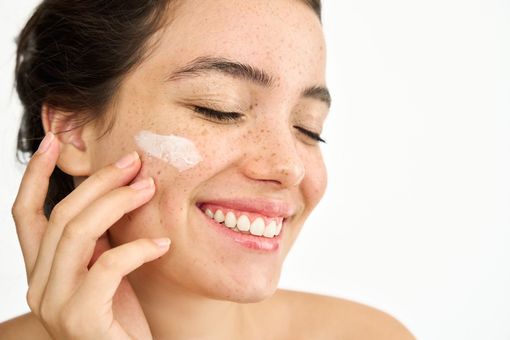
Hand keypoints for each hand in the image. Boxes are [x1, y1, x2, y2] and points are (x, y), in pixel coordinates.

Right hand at [11, 132, 170, 339]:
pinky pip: (107, 265)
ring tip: (149, 189)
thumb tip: (113, 193)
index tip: (53, 142)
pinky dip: (138, 247)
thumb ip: (97, 240)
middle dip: (98, 182)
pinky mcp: (81, 317)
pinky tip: (162, 243)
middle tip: (133, 162)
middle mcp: (38, 286)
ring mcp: (55, 303)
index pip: (25, 215)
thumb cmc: (121, 319)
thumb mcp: (106, 272)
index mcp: (41, 271)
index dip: (35, 176)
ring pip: (78, 232)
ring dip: (117, 203)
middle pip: (60, 216)